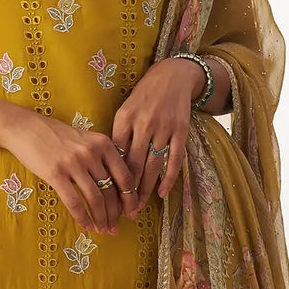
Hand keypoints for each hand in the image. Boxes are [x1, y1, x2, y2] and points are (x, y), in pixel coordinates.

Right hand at [3, 112, 137, 234]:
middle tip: (117, 228)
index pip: (125, 176)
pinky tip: (86, 226)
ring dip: (101, 219)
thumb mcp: (85, 140)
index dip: (130, 198)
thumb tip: (117, 187)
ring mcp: (74, 163)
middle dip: (116, 214)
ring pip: (95, 198)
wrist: (25, 128)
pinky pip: (74, 201)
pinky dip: (83, 217)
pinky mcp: (56, 173)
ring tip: (103, 230)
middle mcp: (92, 153)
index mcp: (103, 144)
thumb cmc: (56, 136)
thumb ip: (101, 157)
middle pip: (111, 190)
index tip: (132, 212)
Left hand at [109, 57, 205, 216]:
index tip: (106, 197)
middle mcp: (144, 123)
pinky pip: (175, 159)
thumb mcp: (125, 111)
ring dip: (145, 190)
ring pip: (153, 165)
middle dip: (127, 191)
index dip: (111, 178)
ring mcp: (164, 128)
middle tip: (122, 211)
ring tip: (138, 208)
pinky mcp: (181, 131)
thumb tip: (107, 166)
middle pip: (134, 164)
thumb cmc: (143, 97)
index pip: (116, 155)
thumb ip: (118, 136)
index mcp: (125, 119)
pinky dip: (168, 178)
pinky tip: (162, 194)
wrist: (172, 76)